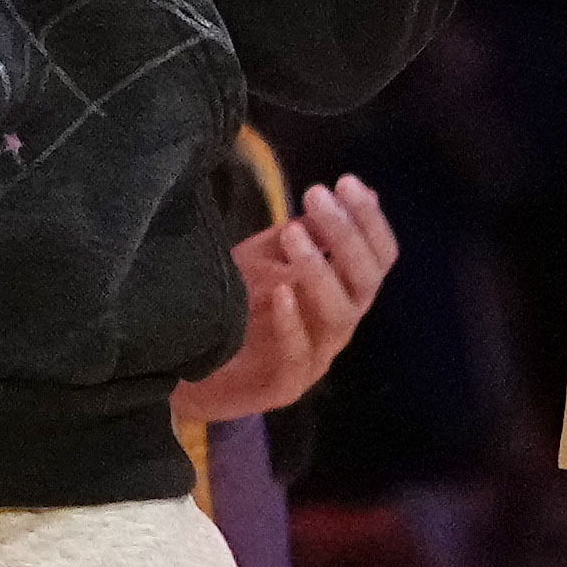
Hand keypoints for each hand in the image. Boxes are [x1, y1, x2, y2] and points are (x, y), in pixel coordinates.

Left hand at [174, 175, 396, 428]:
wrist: (189, 367)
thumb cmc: (235, 308)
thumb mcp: (265, 260)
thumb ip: (304, 232)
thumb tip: (342, 192)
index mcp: (341, 294)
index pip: (377, 258)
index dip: (369, 222)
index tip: (347, 182)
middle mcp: (337, 324)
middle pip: (365, 282)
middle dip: (347, 236)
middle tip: (319, 194)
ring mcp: (315, 357)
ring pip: (339, 316)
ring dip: (319, 271)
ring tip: (295, 233)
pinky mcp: (284, 385)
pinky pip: (298, 355)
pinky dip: (292, 322)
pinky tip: (281, 292)